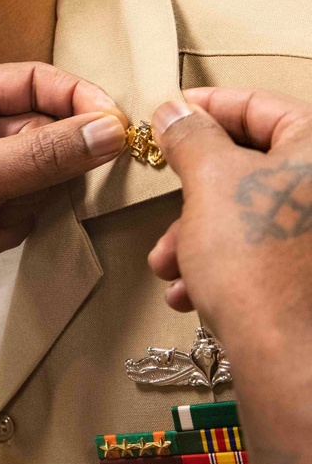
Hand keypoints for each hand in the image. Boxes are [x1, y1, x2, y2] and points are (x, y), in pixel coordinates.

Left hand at [0, 62, 126, 353]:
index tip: (117, 127)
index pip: (34, 79)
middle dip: (44, 168)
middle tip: (27, 191)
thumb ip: (45, 153)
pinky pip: (27, 204)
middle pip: (44, 128)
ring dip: (25, 202)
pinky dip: (11, 224)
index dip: (79, 99)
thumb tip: (110, 130)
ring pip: (41, 172)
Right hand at [149, 87, 311, 356]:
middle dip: (195, 193)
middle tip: (166, 196)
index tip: (171, 114)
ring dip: (199, 236)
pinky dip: (223, 264)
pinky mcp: (309, 275)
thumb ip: (191, 135)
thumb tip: (178, 113)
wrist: (290, 358)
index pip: (261, 105)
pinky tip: (192, 289)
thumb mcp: (209, 181)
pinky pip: (265, 251)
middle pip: (254, 165)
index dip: (207, 106)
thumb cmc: (261, 267)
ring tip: (168, 264)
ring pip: (252, 214)